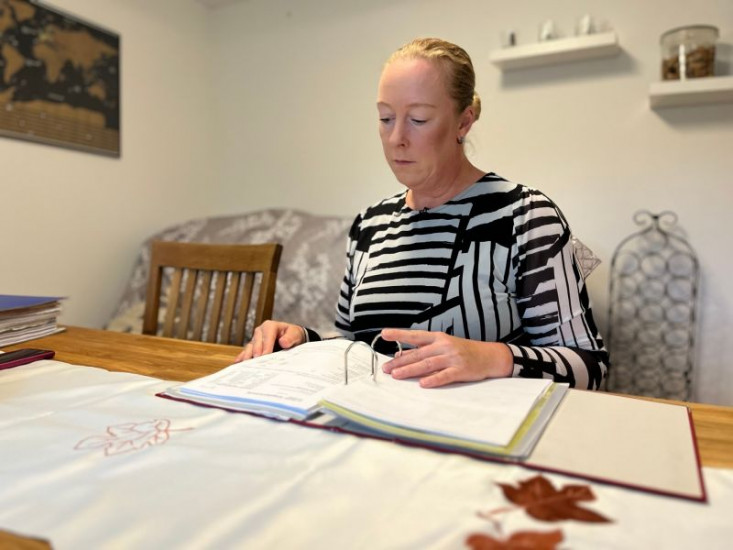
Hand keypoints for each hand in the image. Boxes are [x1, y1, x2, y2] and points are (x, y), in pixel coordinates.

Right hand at [235, 320, 305, 361]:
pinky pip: (246, 352)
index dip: (266, 346)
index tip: (265, 355)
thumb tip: (283, 342)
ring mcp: (255, 339)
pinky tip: (237, 363)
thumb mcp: (295, 334)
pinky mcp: (253, 347)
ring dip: (247, 356)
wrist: (291, 338)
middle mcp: (260, 331)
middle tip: (255, 363)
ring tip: (245, 365)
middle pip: (256, 342)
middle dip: (255, 352)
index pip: (267, 336)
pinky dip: (242, 357)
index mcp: (270, 326)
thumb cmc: (293, 335)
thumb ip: (290, 338)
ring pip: (250, 347)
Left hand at [380, 328, 512, 387]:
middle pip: (418, 353)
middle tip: (386, 368)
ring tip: (396, 375)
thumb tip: (401, 355)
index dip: (399, 334)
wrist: (490, 356)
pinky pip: (444, 376)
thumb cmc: (463, 351)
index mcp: (438, 337)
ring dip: (410, 370)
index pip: (415, 335)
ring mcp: (453, 358)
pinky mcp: (461, 370)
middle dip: (400, 361)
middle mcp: (444, 345)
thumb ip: (425, 350)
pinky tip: (422, 384)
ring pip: (427, 364)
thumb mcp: (444, 346)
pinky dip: (433, 380)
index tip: (384, 333)